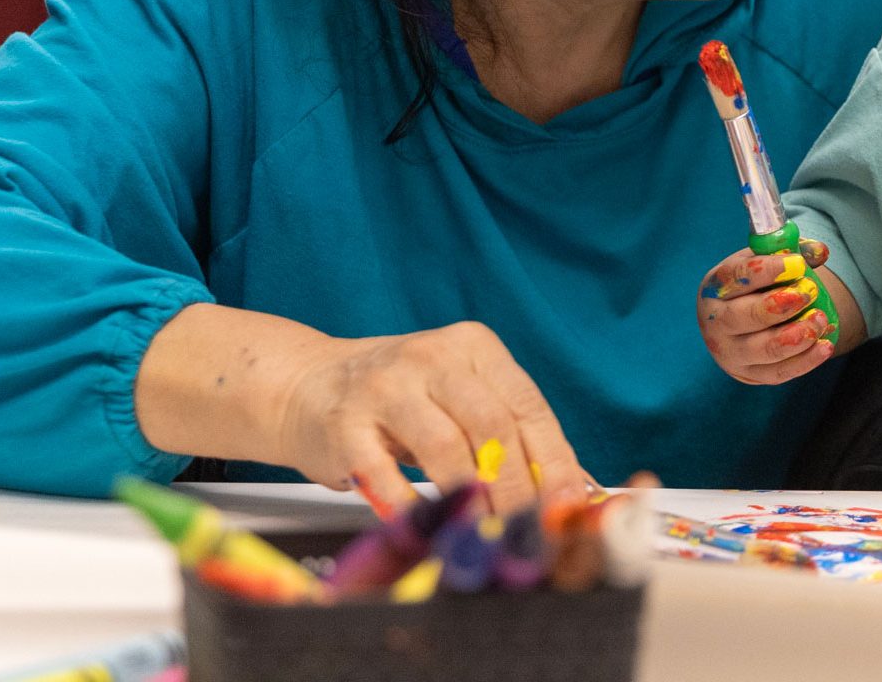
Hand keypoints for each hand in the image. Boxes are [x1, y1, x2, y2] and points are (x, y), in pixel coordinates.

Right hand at [274, 321, 589, 516]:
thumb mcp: (460, 398)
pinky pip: (387, 475)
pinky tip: (433, 532)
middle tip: (529, 530)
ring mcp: (385, 388)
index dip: (553, 459)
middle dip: (518, 487)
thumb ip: (512, 435)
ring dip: (473, 500)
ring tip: (489, 535)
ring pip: (446, 448)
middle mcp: (432, 358)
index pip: (527, 405)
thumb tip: (573, 489)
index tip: (567, 504)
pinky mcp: (345, 426)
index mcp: (473, 347)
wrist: (308, 386)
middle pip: (492, 426)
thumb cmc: (402, 400)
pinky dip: (415, 509)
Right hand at [696, 242, 837, 383]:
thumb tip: (821, 251)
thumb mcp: (766, 262)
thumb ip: (792, 252)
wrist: (742, 327)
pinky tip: (825, 346)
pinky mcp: (750, 375)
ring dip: (796, 335)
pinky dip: (805, 360)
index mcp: (716, 288)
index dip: (766, 270)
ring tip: (820, 319)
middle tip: (809, 292)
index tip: (797, 263)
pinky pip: (779, 372)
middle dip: (781, 304)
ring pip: (764, 349)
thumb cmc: (756, 286)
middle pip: (745, 316)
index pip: (734, 277)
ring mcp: (732, 353)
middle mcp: (716, 323)